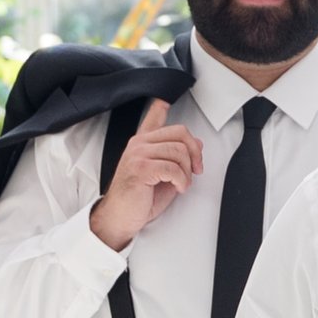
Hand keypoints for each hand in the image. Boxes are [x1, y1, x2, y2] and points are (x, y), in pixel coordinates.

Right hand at [89, 99, 204, 251]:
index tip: (164, 100)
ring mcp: (138, 155)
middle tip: (196, 170)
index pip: (152, 118)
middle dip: (195, 153)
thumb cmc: (139, 199)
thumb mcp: (163, 175)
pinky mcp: (141, 168)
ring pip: (179, 151)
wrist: (120, 218)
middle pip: (180, 133)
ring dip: (187, 171)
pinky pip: (173, 168)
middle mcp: (139, 144)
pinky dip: (182, 180)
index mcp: (142, 143)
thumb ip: (177, 158)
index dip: (160, 107)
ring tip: (182, 183)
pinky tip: (178, 188)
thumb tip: (197, 144)